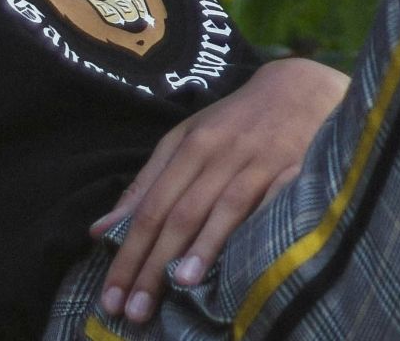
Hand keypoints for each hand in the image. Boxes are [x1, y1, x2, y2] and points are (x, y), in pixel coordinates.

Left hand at [91, 57, 348, 323]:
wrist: (299, 87)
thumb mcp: (184, 139)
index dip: (128, 254)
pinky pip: (272, 203)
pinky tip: (245, 259)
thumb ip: (146, 184)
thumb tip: (99, 231)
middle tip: (134, 311)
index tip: (110, 297)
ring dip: (200, 248)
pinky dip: (256, 229)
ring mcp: (258, 161)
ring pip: (223, 208)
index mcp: (188, 146)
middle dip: (153, 264)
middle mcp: (219, 153)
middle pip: (179, 214)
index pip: (150, 208)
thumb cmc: (234, 121)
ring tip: (180, 287)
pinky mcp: (296, 169)